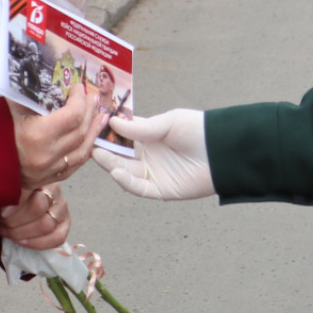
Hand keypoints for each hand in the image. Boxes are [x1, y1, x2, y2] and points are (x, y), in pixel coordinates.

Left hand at [0, 184, 70, 249]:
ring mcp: (61, 206)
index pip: (31, 188)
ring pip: (47, 223)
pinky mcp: (64, 223)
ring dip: (23, 233)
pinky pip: (58, 237)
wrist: (7, 211)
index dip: (16, 203)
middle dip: (16, 221)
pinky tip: (22, 241)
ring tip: (8, 232)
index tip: (1, 213)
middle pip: (39, 206)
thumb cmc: (3, 202)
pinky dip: (38, 243)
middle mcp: (53, 189)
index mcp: (36, 176)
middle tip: (2, 224)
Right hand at [11, 81, 106, 189]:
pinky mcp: (50, 178)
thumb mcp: (11, 110)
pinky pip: (75, 164)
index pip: (72, 115)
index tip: (78, 88)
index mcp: (37, 135)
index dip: (79, 99)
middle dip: (89, 111)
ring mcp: (50, 170)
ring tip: (100, 116)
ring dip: (94, 130)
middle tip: (92, 97)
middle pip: (80, 130)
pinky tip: (91, 138)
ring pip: (83, 149)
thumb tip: (51, 80)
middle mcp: (47, 155)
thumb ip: (32, 97)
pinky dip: (86, 149)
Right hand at [93, 109, 214, 199]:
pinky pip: (139, 187)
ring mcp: (153, 173)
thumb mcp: (168, 123)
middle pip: (120, 155)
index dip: (108, 132)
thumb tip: (113, 122)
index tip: (92, 126)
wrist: (223, 151)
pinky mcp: (160, 190)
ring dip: (110, 164)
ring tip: (98, 154)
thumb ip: (141, 127)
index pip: (123, 135)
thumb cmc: (199, 130)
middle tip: (89, 143)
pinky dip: (125, 181)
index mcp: (149, 137)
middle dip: (105, 150)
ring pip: (125, 171)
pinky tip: (115, 172)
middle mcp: (148, 156)